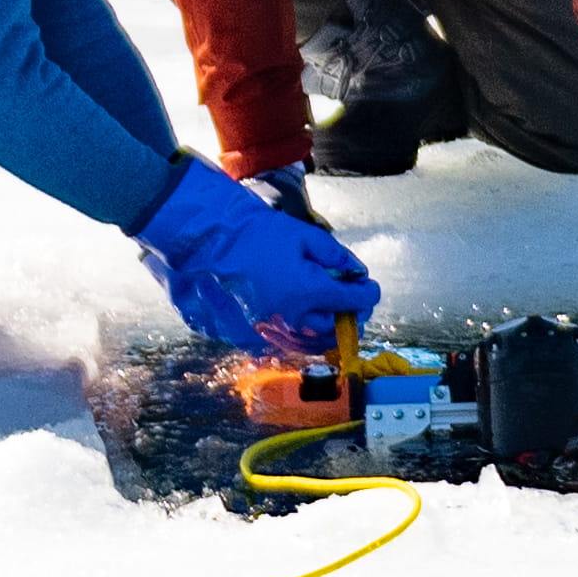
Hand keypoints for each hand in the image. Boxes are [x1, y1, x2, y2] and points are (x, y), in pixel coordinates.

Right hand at [130, 155, 376, 356]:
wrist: (207, 241)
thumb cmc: (256, 233)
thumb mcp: (304, 236)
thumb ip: (335, 257)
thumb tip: (355, 271)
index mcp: (309, 292)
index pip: (353, 302)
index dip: (367, 294)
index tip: (369, 289)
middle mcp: (292, 319)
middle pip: (334, 329)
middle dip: (349, 317)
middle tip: (352, 304)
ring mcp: (268, 332)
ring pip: (309, 343)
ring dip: (324, 331)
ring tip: (328, 315)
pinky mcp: (248, 337)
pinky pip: (282, 343)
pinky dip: (296, 335)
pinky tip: (297, 319)